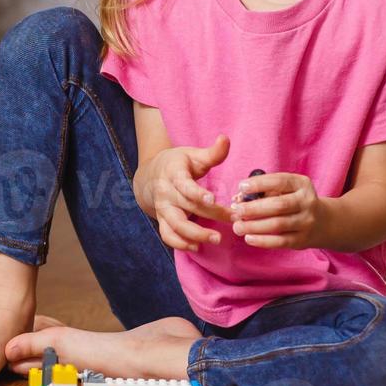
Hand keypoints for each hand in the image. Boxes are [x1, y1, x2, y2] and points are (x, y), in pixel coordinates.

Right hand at [134, 135, 233, 252]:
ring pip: (175, 225)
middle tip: (234, 219)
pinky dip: (181, 244)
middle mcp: (166, 193)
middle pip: (187, 207)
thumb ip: (212, 152)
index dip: (197, 193)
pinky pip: (168, 236)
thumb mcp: (193, 155)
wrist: (151, 176)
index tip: (212, 200)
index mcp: (173, 174)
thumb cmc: (178, 164)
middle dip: (211, 215)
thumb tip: (225, 139)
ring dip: (195, 235)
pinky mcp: (162, 221)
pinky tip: (198, 246)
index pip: (184, 185)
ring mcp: (163, 209)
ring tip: (216, 239)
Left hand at [229, 172, 327, 249]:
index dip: (259, 184)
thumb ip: (264, 191)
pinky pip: (280, 241)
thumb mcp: (287, 189)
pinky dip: (263, 241)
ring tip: (237, 226)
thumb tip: (238, 198)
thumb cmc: (294, 201)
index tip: (241, 186)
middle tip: (236, 210)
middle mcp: (307, 202)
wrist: (323, 222)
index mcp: (302, 184)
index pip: (280, 181)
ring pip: (278, 224)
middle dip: (254, 208)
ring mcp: (306, 222)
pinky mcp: (302, 240)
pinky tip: (249, 238)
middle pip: (278, 205)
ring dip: (254, 226)